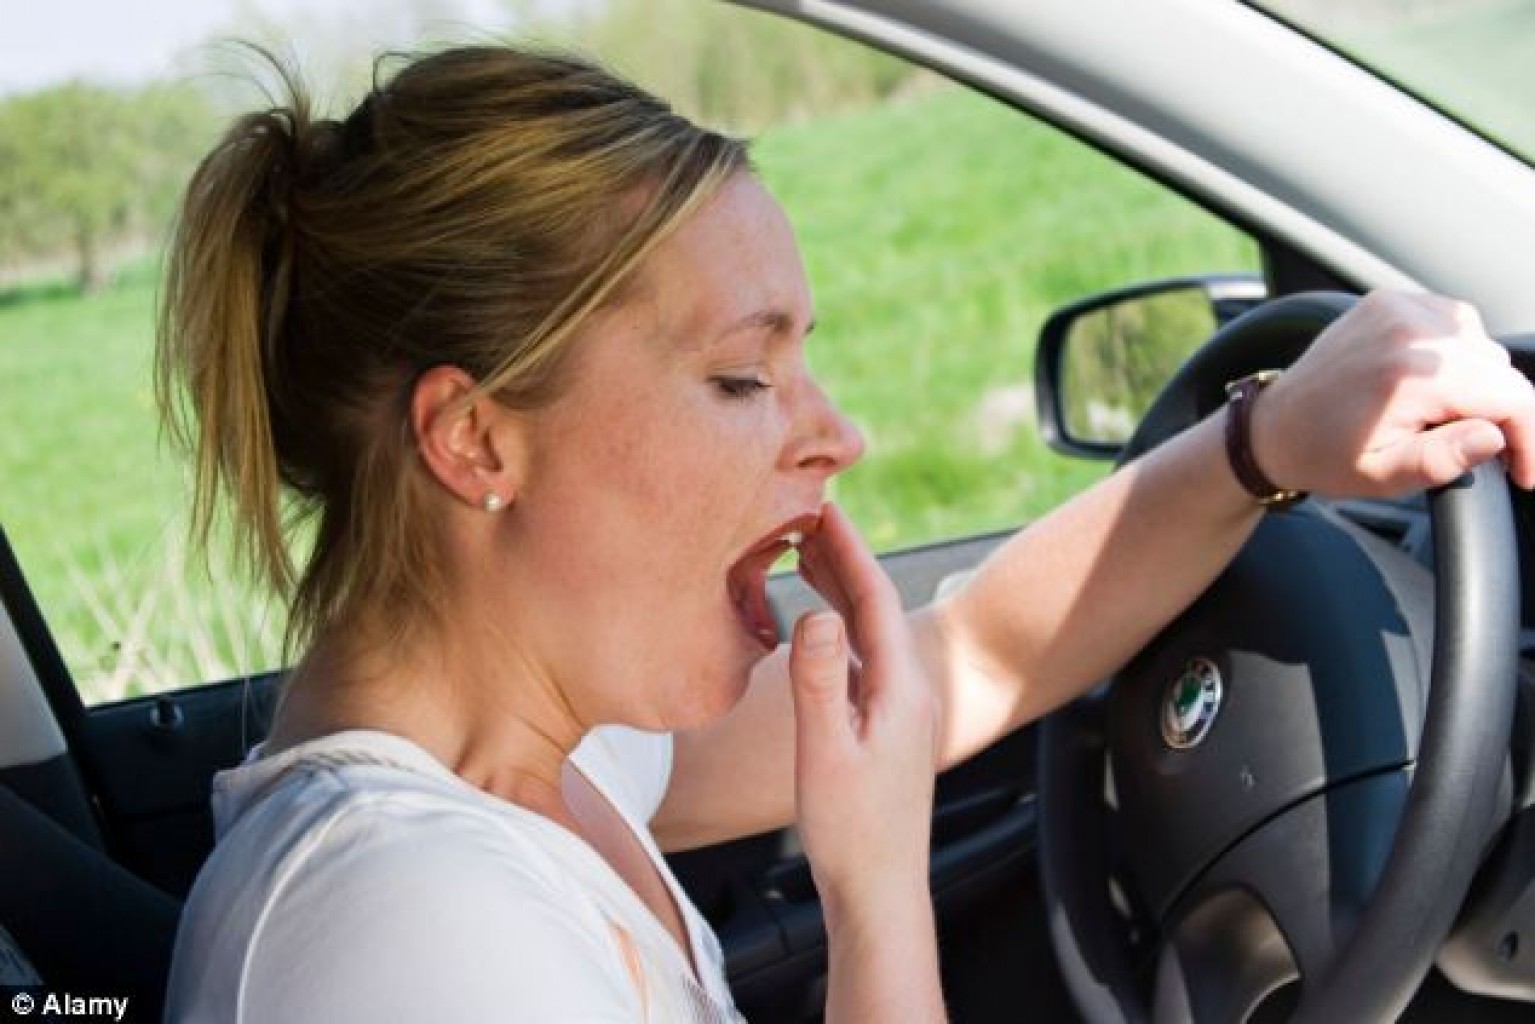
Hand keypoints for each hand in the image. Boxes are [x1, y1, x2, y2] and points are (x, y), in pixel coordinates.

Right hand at [787, 502, 937, 913]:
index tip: (824, 506)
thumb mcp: (826, 752)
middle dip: (841, 557)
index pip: (874, 597)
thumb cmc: (853, 832)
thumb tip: (816, 614)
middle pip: (874, 606)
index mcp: (900, 690)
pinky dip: (837, 627)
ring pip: (867, 631)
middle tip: (806, 514)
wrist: (880, 891)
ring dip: (839, 589)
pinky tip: (816, 626)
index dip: (848, 548)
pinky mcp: (885, 729)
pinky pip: (859, 657)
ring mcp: (899, 711)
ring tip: (805, 554)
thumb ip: (819, 682)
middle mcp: (908, 692)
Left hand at [1253, 291, 1534, 497]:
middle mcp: (1408, 331)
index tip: (1522, 471)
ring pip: (1482, 344)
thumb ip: (1445, 459)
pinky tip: (1430, 382)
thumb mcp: (1384, 475)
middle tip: (1476, 447)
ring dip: (1478, 381)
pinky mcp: (1389, 301)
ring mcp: (1398, 308)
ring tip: (1442, 415)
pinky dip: (1456, 353)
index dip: (1529, 438)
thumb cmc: (1323, 455)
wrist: (1272, 426)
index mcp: (1410, 375)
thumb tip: (1495, 435)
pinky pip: (1453, 323)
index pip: (1512, 396)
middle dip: (1501, 412)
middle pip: (1501, 369)